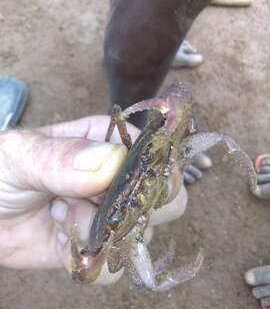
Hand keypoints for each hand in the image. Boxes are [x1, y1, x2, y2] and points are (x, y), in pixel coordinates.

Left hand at [0, 115, 187, 284]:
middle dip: (132, 206)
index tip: (110, 181)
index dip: (143, 170)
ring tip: (62, 215)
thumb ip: (61, 156)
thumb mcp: (22, 154)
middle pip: (165, 197)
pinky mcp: (96, 248)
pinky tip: (61, 237)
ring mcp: (110, 216)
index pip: (153, 154)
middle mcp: (118, 179)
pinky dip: (89, 260)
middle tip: (92, 201)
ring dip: (101, 233)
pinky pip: (114, 267)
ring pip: (143, 234)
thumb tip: (112, 162)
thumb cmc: (1, 171)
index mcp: (108, 143)